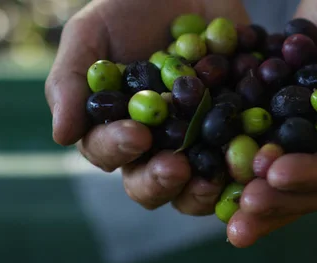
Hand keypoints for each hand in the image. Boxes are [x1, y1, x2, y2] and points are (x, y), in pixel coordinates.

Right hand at [45, 0, 249, 213]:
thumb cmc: (130, 7)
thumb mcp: (92, 33)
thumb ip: (71, 80)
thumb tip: (61, 136)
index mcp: (114, 126)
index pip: (107, 152)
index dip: (118, 149)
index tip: (137, 134)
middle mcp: (155, 143)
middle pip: (151, 183)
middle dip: (161, 181)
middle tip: (177, 167)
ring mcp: (197, 140)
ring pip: (196, 185)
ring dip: (203, 191)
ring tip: (214, 178)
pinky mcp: (235, 130)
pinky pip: (241, 159)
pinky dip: (247, 166)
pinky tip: (255, 159)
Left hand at [226, 0, 316, 246]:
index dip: (316, 176)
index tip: (276, 173)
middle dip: (280, 200)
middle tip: (242, 210)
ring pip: (290, 174)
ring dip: (259, 194)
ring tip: (225, 215)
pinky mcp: (295, 121)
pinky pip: (268, 145)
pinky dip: (244, 161)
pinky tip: (215, 176)